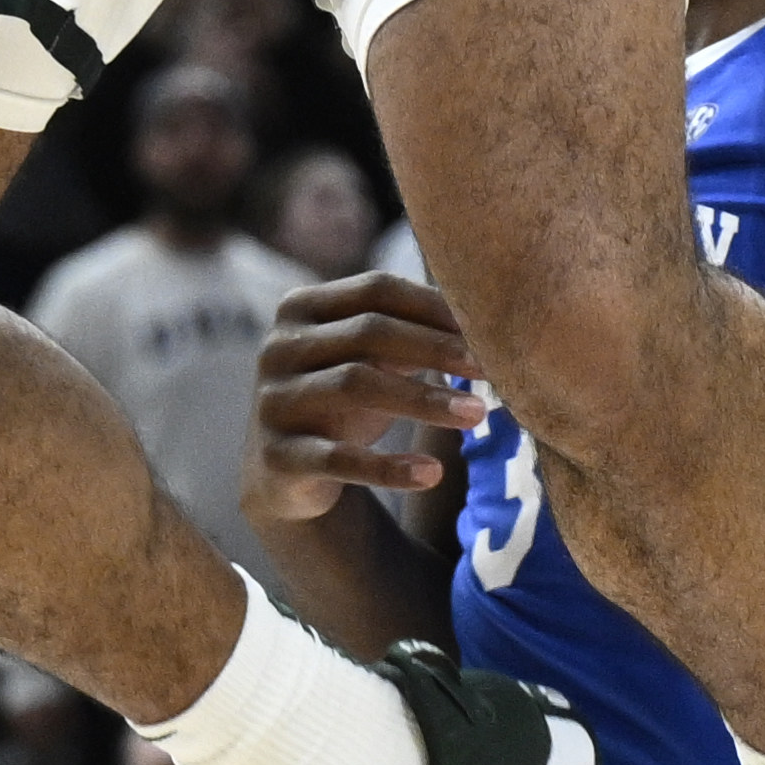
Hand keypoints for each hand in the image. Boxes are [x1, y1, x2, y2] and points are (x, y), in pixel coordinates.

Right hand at [247, 276, 492, 519]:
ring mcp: (273, 401)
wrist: (286, 476)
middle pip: (368, 332)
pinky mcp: (277, 456)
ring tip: (478, 414)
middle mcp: (278, 348)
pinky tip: (432, 474)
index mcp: (301, 308)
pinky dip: (388, 467)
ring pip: (356, 385)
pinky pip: (338, 459)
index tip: (487, 327)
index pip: (376, 289)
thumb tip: (491, 318)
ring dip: (425, 400)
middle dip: (436, 348)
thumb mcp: (373, 360)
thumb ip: (415, 332)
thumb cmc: (345, 400)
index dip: (434, 306)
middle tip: (491, 368)